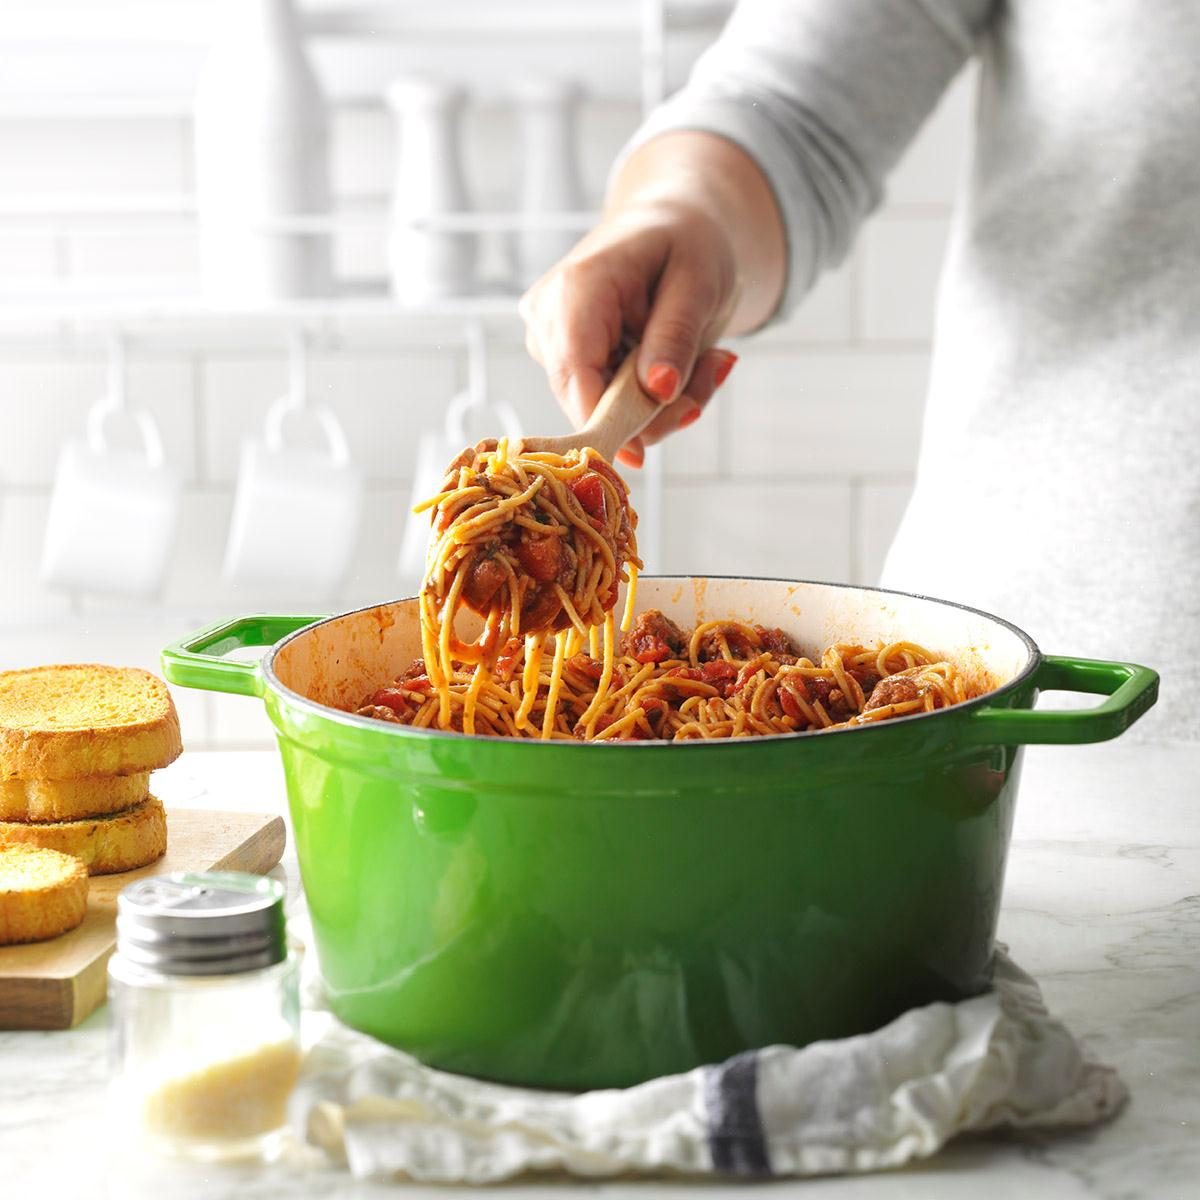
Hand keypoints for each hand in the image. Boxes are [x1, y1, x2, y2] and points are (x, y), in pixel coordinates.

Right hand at [519, 201, 739, 467]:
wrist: (673, 225)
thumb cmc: (688, 242)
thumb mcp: (699, 282)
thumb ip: (676, 337)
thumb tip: (658, 391)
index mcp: (577, 288)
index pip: (575, 374)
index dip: (606, 420)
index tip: (642, 454)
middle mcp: (548, 318)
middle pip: (587, 400)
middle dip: (656, 409)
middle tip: (716, 369)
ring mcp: (551, 341)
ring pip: (603, 410)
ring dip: (663, 402)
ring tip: (707, 358)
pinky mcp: (564, 361)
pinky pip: (608, 404)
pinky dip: (653, 397)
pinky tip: (681, 363)